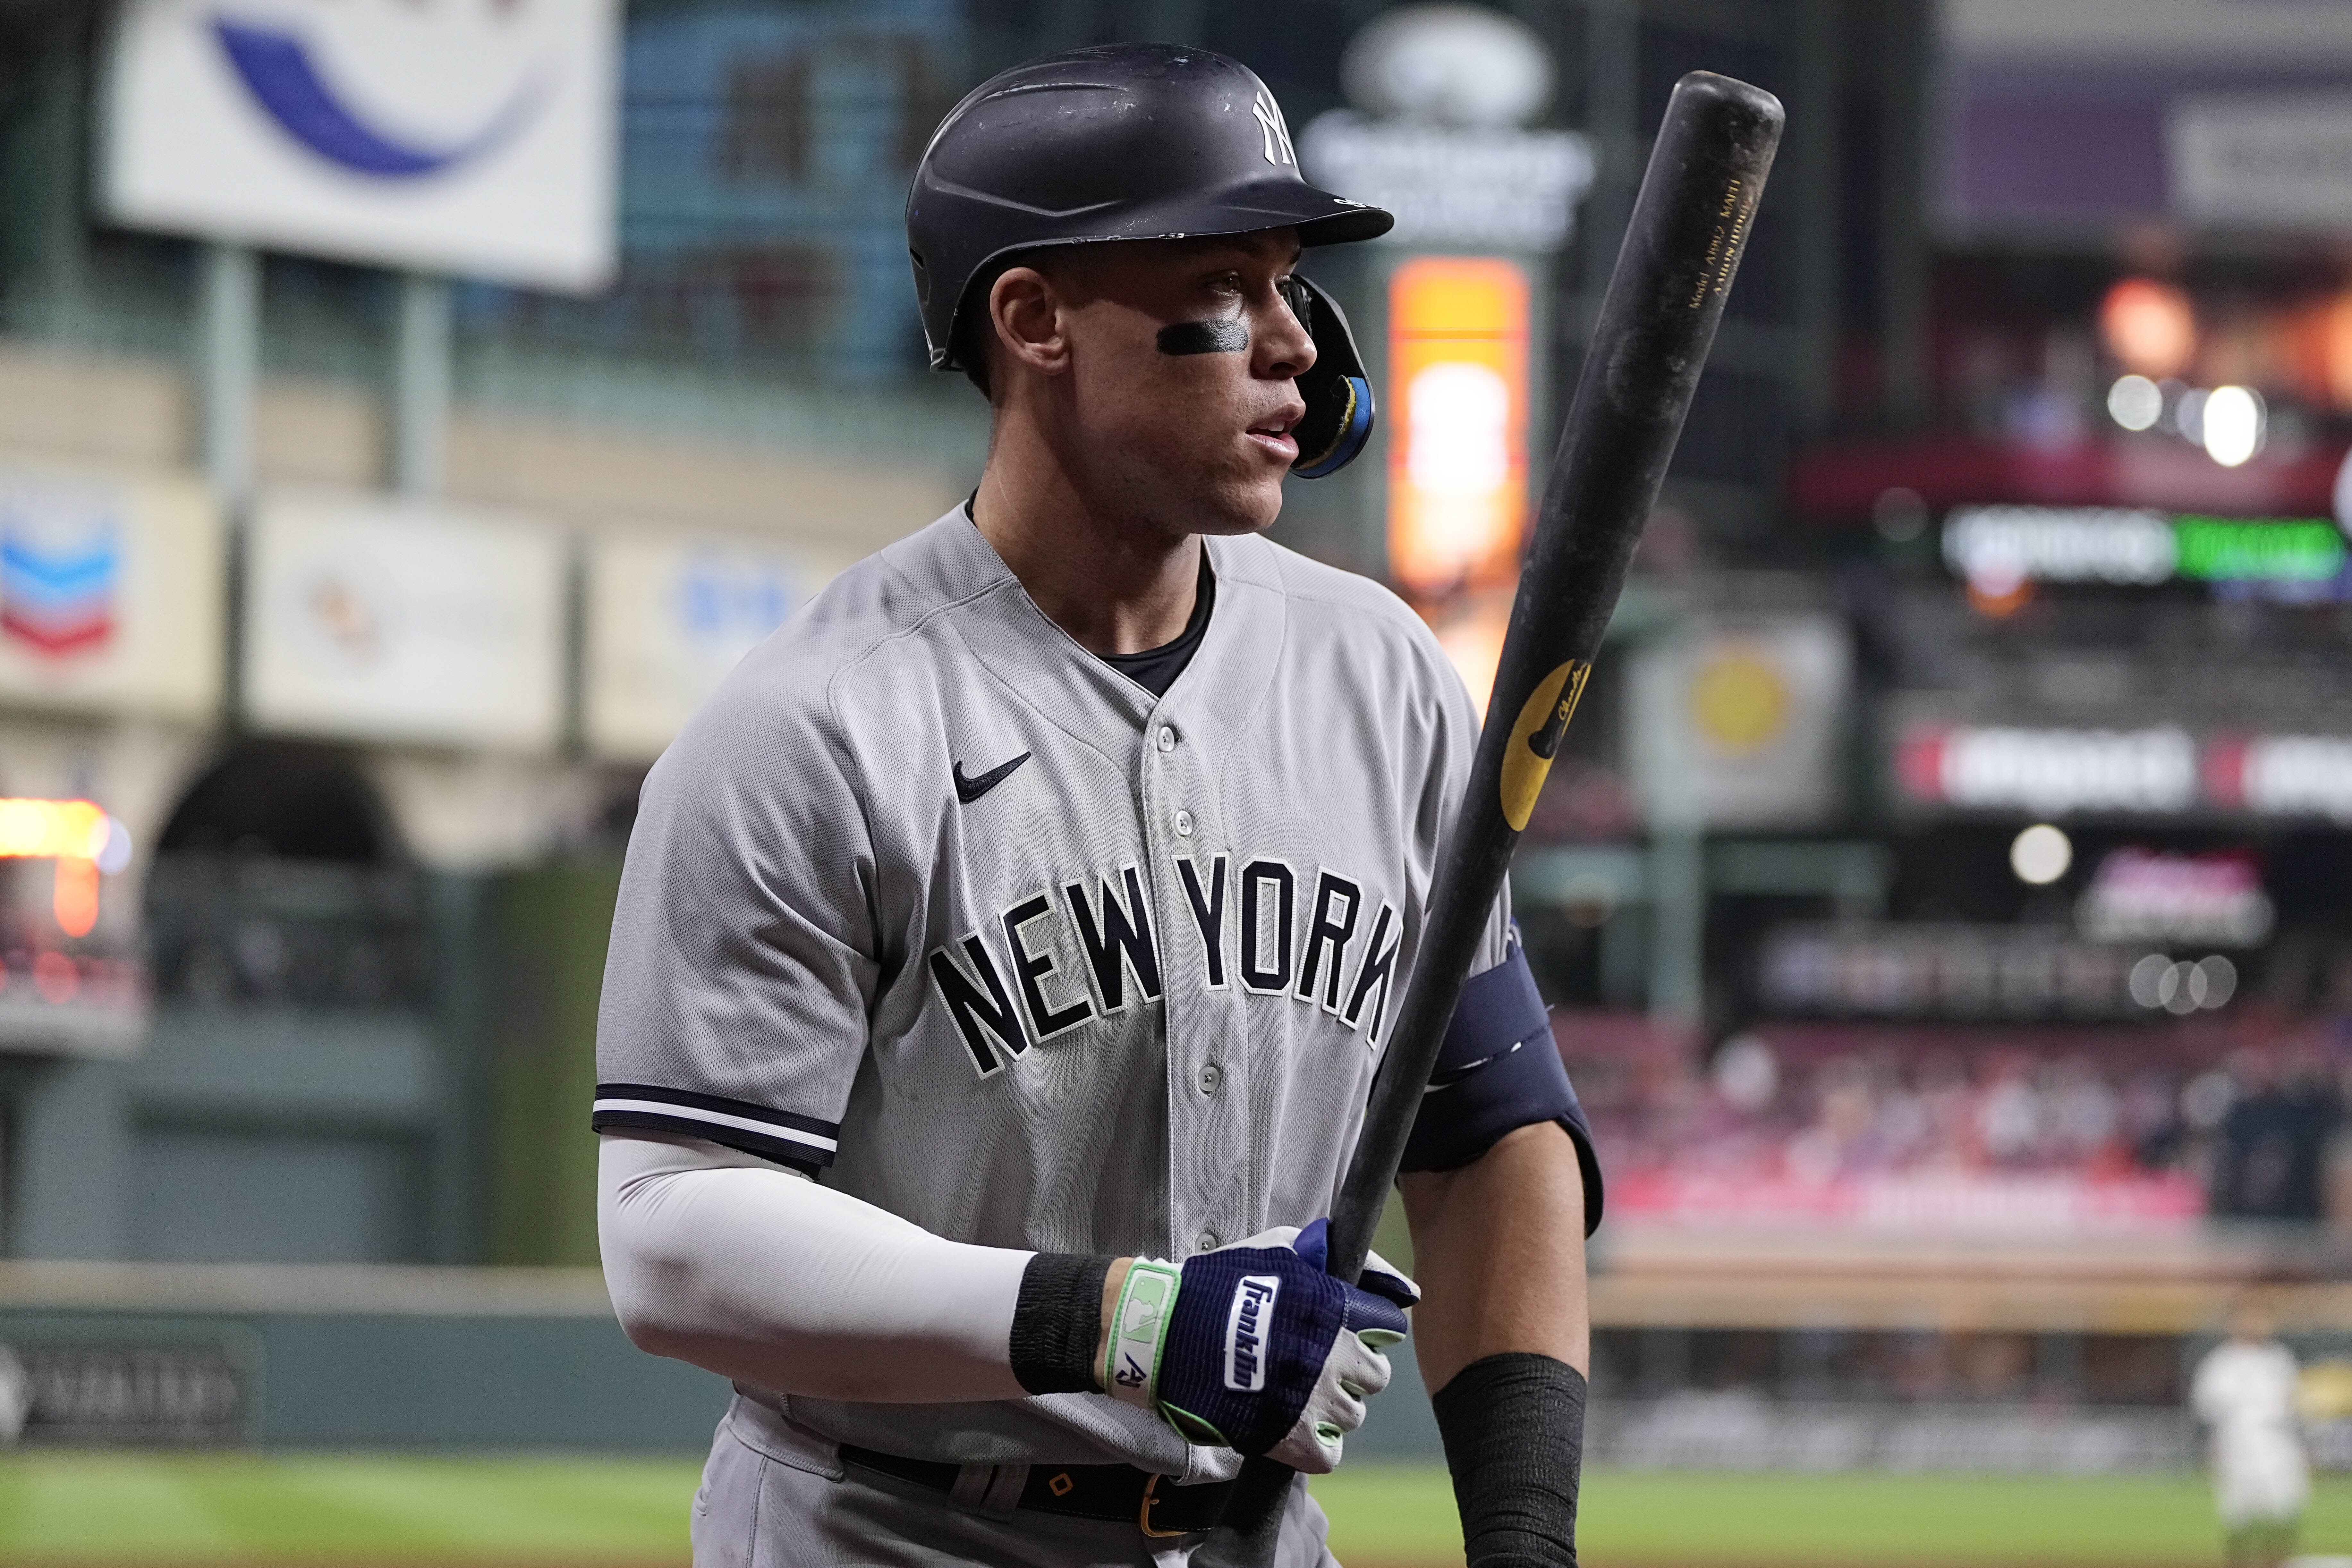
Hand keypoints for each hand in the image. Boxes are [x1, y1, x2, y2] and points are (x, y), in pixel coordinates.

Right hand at [1098, 1219, 1415, 1471]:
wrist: (1165, 1331)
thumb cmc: (1223, 1281)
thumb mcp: (1283, 1245)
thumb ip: (1343, 1259)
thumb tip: (1404, 1290)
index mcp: (1335, 1308)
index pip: (1389, 1328)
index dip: (1369, 1331)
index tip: (1346, 1332)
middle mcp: (1333, 1356)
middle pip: (1375, 1376)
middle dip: (1352, 1370)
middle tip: (1318, 1364)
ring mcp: (1313, 1401)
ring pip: (1352, 1415)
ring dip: (1331, 1406)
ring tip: (1296, 1393)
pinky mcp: (1289, 1439)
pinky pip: (1330, 1454)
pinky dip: (1317, 1444)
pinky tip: (1293, 1425)